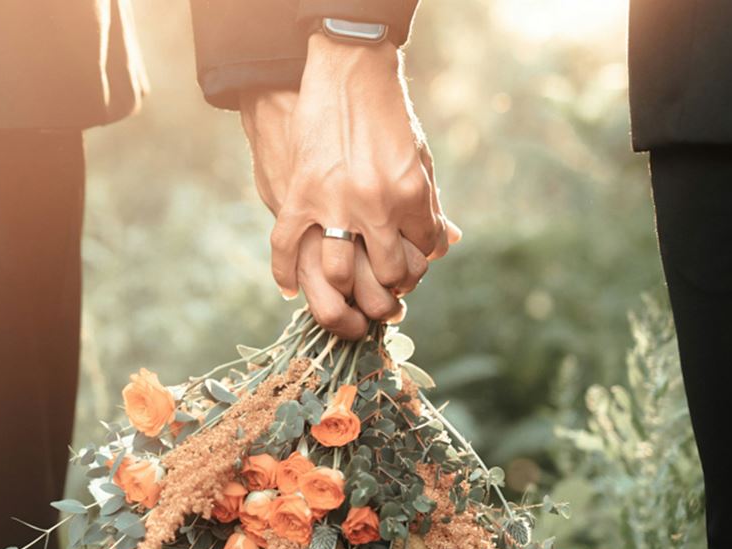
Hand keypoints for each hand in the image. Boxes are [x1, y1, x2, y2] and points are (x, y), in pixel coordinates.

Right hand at [240, 88, 426, 338]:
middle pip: (388, 275)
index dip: (420, 264)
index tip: (411, 266)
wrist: (347, 73)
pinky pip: (286, 247)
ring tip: (346, 291)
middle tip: (385, 293)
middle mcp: (375, 205)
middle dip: (390, 290)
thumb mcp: (419, 156)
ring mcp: (334, 203)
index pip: (425, 253)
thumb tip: (446, 244)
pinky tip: (291, 288)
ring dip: (344, 291)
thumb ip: (430, 203)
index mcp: (411, 194)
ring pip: (339, 274)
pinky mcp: (299, 195)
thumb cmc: (388, 115)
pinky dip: (285, 274)